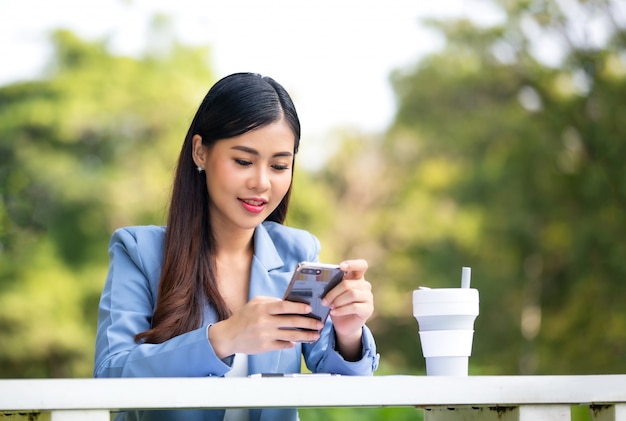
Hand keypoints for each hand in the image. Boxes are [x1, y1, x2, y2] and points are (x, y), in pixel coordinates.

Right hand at [208, 296, 323, 357]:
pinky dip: (292, 344)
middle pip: (291, 322)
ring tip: (315, 335)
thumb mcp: (255, 303)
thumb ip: (271, 302)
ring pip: (291, 336)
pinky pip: (283, 345)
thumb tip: (290, 303)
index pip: (284, 306)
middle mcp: (264, 322)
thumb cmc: (243, 317)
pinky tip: (298, 342)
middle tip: (319, 324)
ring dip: (306, 336)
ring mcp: (265, 335)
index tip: (310, 309)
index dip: (298, 307)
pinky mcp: (265, 347)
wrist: (229, 336)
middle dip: (308, 323)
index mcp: (262, 309)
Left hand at [321, 259, 373, 359]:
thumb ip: (331, 285)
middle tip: (324, 301)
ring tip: (330, 306)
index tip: (340, 267)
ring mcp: (368, 297)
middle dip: (333, 292)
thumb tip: (317, 280)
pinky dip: (341, 309)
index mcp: (357, 278)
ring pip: (352, 294)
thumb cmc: (337, 305)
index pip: (361, 265)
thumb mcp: (333, 294)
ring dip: (338, 300)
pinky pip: (354, 306)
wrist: (344, 325)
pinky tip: (334, 312)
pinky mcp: (368, 309)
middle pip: (348, 284)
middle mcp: (365, 285)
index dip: (352, 264)